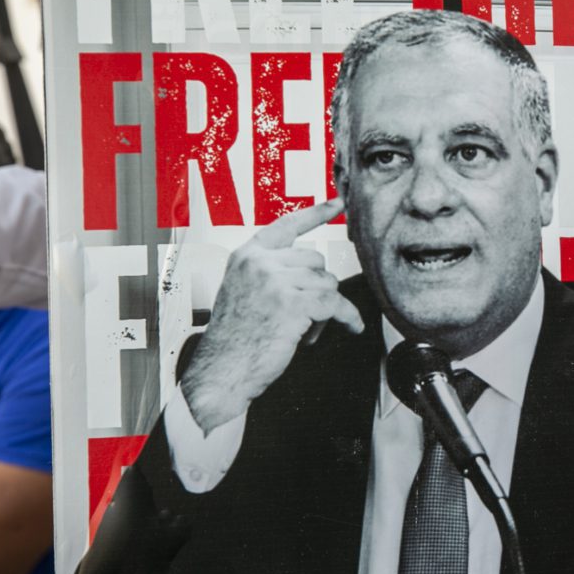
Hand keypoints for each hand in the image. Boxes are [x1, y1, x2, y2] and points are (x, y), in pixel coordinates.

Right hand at [181, 198, 363, 431]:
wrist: (222, 371)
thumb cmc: (233, 339)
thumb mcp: (242, 291)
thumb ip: (268, 272)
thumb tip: (309, 268)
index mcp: (247, 256)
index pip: (288, 224)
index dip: (317, 213)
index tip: (339, 202)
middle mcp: (260, 262)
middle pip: (315, 261)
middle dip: (317, 288)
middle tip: (305, 315)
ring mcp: (275, 282)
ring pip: (326, 283)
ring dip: (324, 309)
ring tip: (305, 329)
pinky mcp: (292, 305)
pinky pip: (335, 304)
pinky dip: (348, 317)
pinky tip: (351, 326)